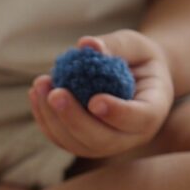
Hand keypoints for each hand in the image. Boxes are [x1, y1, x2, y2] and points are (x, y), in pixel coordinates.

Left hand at [29, 31, 173, 157]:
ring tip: (40, 85)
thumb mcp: (135, 44)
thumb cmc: (138, 57)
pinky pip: (62, 139)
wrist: (136, 77)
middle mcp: (131, 136)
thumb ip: (116, 45)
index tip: (94, 101)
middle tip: (56, 93)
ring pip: (78, 144)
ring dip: (53, 118)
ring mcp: (107, 144)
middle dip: (75, 119)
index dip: (117, 113)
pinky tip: (36, 93)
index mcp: (153, 111)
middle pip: (103, 140)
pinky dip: (45, 119)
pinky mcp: (85, 143)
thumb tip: (86, 45)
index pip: (139, 119)